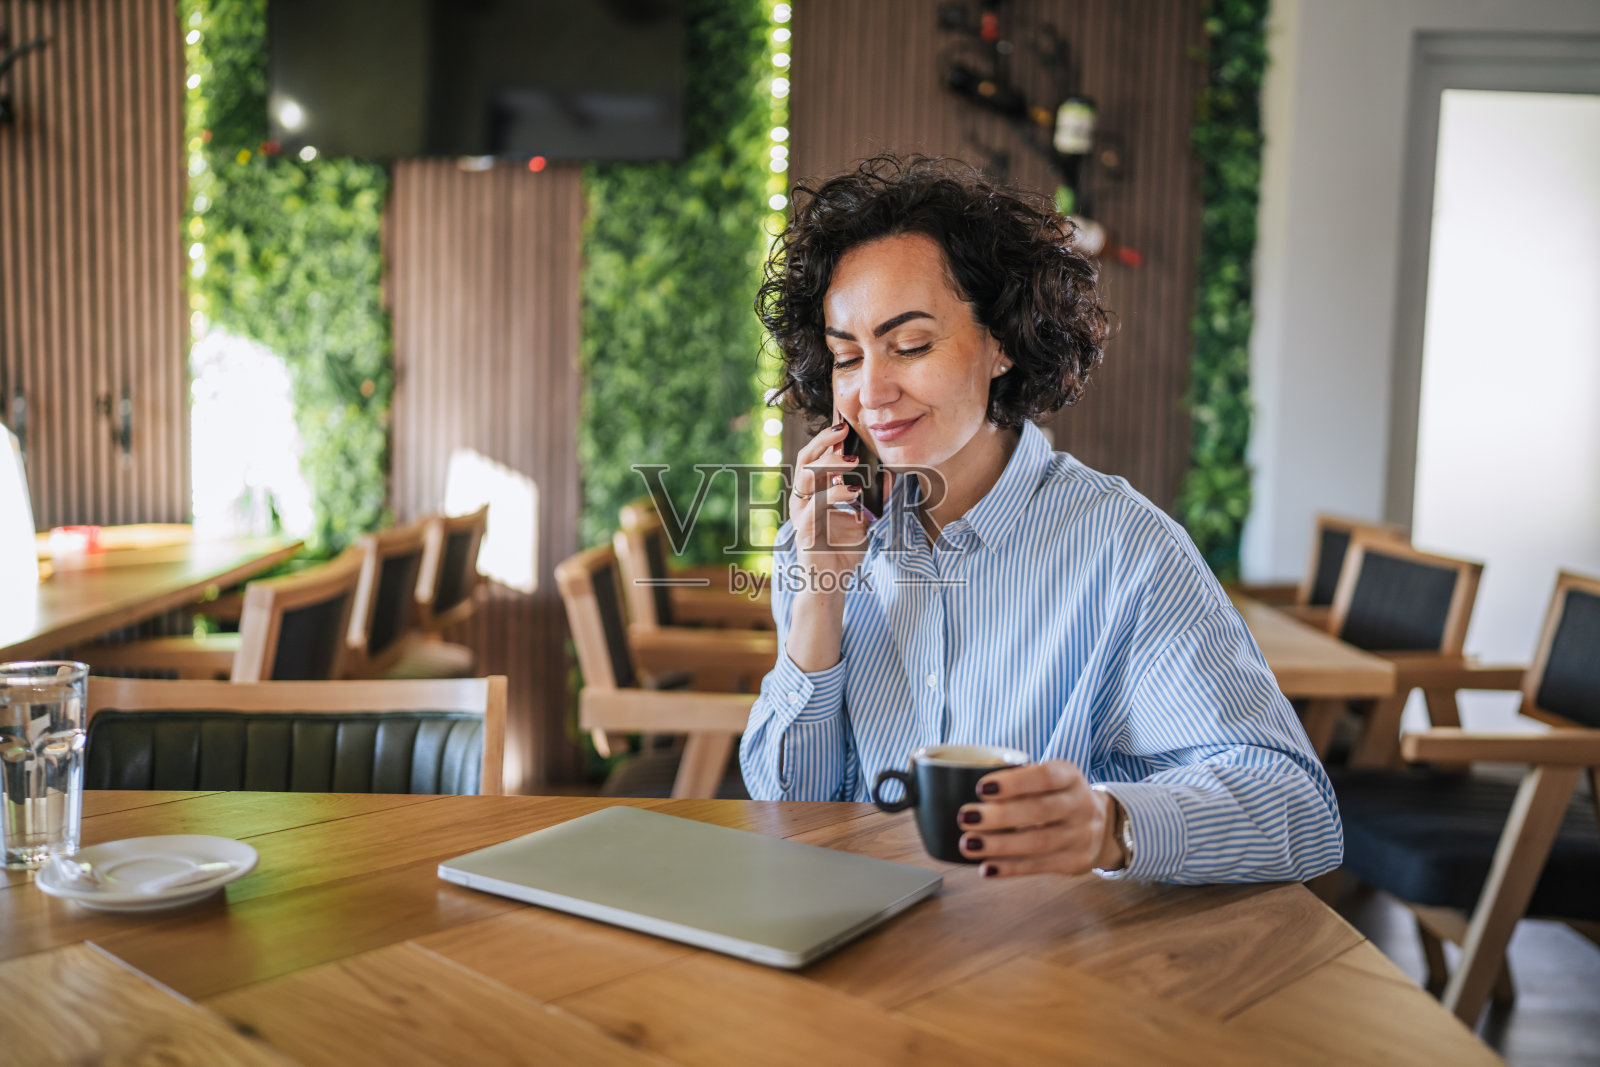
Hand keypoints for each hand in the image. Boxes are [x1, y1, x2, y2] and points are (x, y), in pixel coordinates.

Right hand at [786, 418, 893, 593]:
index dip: (827, 439)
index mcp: (813, 492)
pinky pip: (816, 504)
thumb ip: (872, 499)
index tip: (844, 424)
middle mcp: (803, 499)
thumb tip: (888, 476)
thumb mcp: (864, 520)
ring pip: (807, 476)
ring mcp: (801, 513)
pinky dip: (836, 494)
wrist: (831, 583)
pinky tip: (854, 491)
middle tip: (844, 430)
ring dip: (830, 464)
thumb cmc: (842, 550)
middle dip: (824, 441)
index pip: (814, 457)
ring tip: (853, 461)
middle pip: (805, 459)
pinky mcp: (805, 530)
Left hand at [955, 760, 1125, 877]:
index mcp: (1070, 777)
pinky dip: (1010, 868)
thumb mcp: (1050, 778)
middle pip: (1040, 811)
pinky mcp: (1074, 862)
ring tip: (968, 844)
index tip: (981, 787)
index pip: (1046, 776)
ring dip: (999, 845)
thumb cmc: (1058, 796)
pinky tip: (986, 868)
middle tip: (964, 817)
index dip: (1014, 782)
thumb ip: (1018, 777)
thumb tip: (967, 776)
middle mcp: (1080, 806)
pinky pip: (1039, 866)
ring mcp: (1080, 836)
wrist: (1102, 826)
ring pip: (1038, 842)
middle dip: (999, 816)